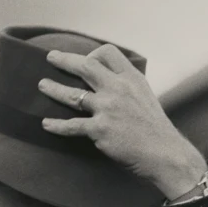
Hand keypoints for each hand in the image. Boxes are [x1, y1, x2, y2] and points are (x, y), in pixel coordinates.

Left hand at [37, 45, 207, 198]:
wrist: (165, 153)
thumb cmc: (156, 129)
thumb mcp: (146, 98)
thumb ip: (128, 88)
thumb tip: (110, 85)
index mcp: (132, 79)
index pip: (108, 53)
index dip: (93, 53)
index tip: (86, 60)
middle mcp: (118, 89)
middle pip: (86, 66)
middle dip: (65, 60)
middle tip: (51, 57)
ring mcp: (108, 108)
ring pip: (72, 94)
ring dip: (53, 89)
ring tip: (42, 85)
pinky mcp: (100, 130)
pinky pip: (71, 126)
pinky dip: (56, 125)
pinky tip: (46, 124)